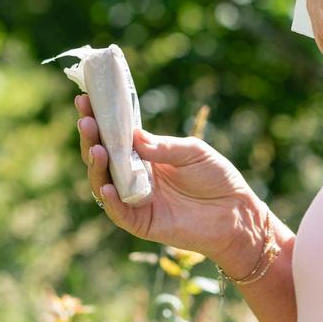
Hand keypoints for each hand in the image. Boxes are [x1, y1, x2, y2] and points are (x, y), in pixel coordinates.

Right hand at [74, 94, 263, 270]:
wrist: (236, 212)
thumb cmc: (216, 177)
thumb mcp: (192, 152)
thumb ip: (163, 146)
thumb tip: (133, 135)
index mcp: (145, 154)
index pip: (115, 135)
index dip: (99, 118)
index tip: (85, 99)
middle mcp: (135, 175)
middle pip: (104, 157)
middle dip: (92, 138)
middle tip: (85, 120)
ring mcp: (136, 199)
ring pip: (104, 182)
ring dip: (96, 166)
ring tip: (96, 148)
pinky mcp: (142, 222)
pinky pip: (119, 211)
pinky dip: (110, 199)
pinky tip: (106, 185)